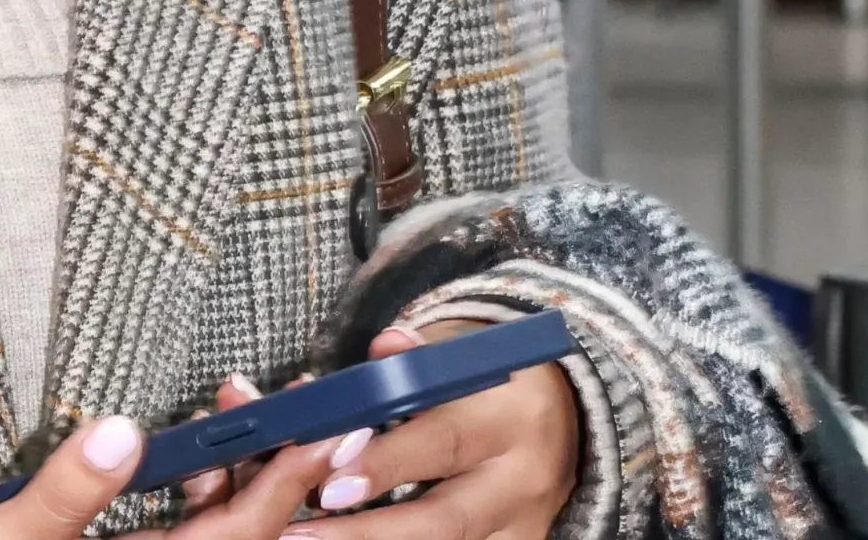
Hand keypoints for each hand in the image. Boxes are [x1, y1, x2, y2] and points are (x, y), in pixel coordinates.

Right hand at [0, 394, 366, 539]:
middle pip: (248, 528)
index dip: (286, 480)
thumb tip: (121, 431)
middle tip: (290, 394)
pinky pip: (196, 527)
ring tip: (233, 401)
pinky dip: (206, 484)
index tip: (328, 428)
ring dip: (238, 465)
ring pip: (225, 524)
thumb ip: (66, 493)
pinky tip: (198, 445)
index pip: (242, 534)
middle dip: (272, 459)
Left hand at [290, 320, 577, 537]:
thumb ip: (418, 356)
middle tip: (304, 530)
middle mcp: (521, 480)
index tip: (325, 480)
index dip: (383, 463)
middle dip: (370, 529)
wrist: (562, 422)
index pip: (443, 442)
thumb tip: (387, 346)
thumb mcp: (462, 355)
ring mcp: (521, 525)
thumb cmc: (487, 383)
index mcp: (509, 417)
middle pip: (445, 518)